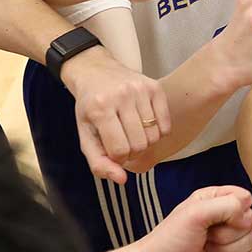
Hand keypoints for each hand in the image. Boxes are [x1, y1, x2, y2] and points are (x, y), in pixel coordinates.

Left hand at [62, 48, 170, 183]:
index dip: (117, 159)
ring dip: (145, 142)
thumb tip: (121, 180)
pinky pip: (165, 124)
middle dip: (132, 151)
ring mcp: (140, 89)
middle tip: (123, 143)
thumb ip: (99, 163)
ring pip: (154, 136)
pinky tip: (145, 126)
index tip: (112, 151)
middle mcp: (121, 96)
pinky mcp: (155, 87)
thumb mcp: (86, 135)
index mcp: (100, 108)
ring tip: (132, 134)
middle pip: (139, 144)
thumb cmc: (90, 107)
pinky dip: (158, 132)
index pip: (119, 150)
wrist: (96, 71)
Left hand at [132, 186, 251, 251]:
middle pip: (251, 220)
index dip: (236, 211)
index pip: (243, 197)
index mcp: (212, 199)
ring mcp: (228, 240)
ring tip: (208, 250)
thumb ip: (226, 205)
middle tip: (206, 238)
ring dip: (231, 249)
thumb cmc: (168, 242)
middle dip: (230, 233)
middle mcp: (223, 218)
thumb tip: (248, 210)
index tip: (216, 220)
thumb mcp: (194, 213)